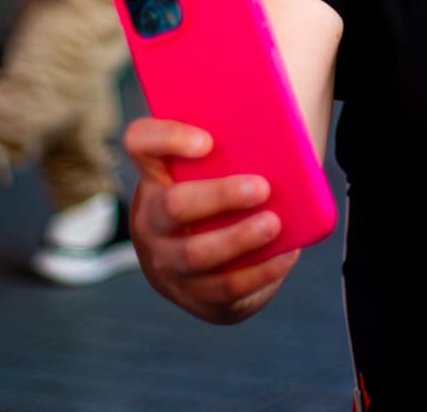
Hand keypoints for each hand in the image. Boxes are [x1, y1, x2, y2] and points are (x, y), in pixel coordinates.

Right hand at [124, 117, 299, 324]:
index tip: (208, 140)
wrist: (197, 253)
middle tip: (262, 187)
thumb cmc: (219, 190)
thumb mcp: (216, 166)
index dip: (168, 137)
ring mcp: (165, 262)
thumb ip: (237, 143)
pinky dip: (259, 273)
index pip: (141, 141)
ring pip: (195, 254)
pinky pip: (223, 290)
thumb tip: (285, 131)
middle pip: (173, 205)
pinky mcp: (192, 295)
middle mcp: (150, 219)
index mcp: (155, 173)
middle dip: (220, 196)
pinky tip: (286, 255)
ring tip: (274, 223)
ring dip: (238, 239)